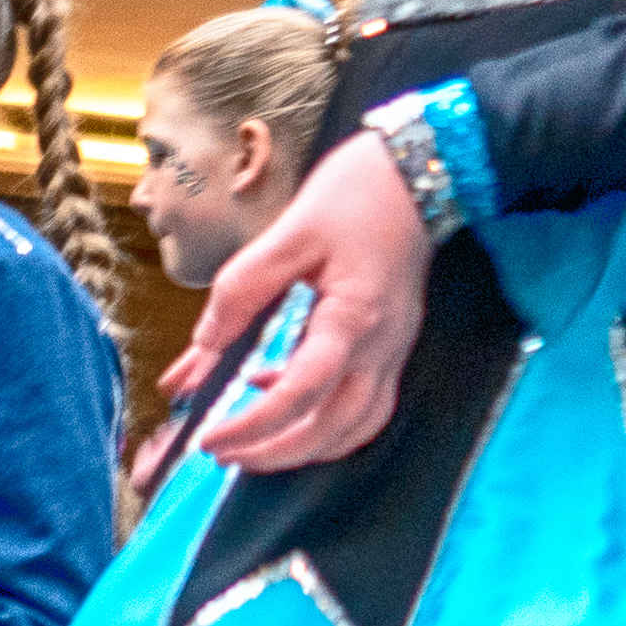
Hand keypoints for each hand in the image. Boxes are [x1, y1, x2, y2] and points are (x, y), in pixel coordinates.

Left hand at [165, 128, 427, 474]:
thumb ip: (243, 288)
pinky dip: (324, 418)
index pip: (299, 394)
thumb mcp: (289, 231)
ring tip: (250, 442)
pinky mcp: (391, 346)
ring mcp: (392, 351)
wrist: (419, 171)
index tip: (208, 438)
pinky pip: (363, 405)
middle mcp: (380, 348)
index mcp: (352, 320)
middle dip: (274, 454)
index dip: (251, 425)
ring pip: (354, 428)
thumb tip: (206, 340)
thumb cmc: (357, 193)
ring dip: (303, 447)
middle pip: (332, 430)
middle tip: (220, 452)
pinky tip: (276, 390)